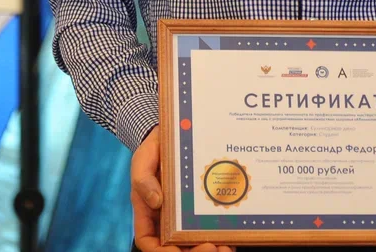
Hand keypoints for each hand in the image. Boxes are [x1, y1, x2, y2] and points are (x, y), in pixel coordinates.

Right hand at [131, 126, 235, 251]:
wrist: (173, 135)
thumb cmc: (152, 150)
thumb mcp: (143, 160)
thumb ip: (144, 180)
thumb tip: (156, 201)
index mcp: (148, 212)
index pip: (148, 241)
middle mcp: (166, 218)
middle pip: (176, 247)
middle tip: (210, 248)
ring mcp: (185, 214)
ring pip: (194, 241)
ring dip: (210, 248)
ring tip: (225, 247)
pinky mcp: (201, 206)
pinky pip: (210, 226)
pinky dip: (221, 235)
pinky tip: (232, 235)